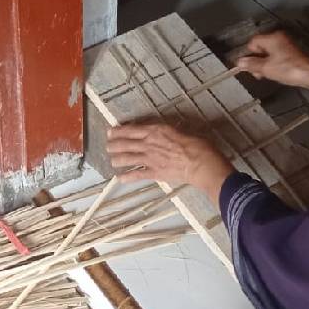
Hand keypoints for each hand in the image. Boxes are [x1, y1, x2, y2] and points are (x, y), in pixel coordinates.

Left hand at [107, 123, 233, 202]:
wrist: (200, 163)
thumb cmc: (196, 145)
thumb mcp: (180, 130)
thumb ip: (167, 132)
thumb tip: (164, 132)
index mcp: (155, 131)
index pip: (131, 130)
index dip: (118, 131)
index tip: (111, 131)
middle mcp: (148, 143)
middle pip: (125, 143)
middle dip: (113, 145)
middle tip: (108, 146)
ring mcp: (149, 159)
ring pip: (127, 158)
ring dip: (117, 159)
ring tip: (112, 160)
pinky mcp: (154, 172)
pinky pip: (136, 175)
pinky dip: (127, 177)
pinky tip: (120, 178)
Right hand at [235, 31, 308, 86]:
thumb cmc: (288, 69)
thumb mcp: (265, 68)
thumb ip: (251, 64)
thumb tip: (239, 62)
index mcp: (272, 37)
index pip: (253, 42)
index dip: (249, 55)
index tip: (250, 67)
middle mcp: (279, 37)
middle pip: (261, 47)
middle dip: (257, 60)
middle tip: (258, 73)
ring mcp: (286, 43)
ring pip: (269, 51)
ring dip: (265, 63)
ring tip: (267, 74)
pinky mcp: (292, 51)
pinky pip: (277, 54)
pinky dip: (274, 63)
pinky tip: (276, 72)